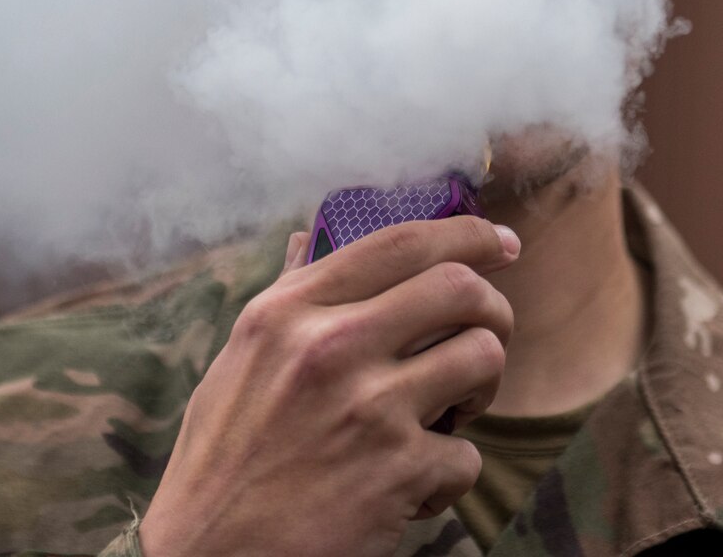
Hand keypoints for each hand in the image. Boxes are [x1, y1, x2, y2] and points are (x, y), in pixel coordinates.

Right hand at [138, 215, 518, 556]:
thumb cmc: (222, 460)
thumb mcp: (239, 362)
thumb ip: (285, 297)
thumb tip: (306, 237)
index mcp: (288, 313)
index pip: (398, 243)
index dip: (466, 233)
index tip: (500, 241)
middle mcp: (329, 347)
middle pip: (460, 288)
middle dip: (493, 310)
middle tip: (483, 336)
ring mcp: (368, 408)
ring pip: (483, 358)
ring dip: (483, 388)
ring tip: (451, 411)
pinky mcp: (398, 472)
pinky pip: (468, 455)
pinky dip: (448, 476)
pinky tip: (412, 488)